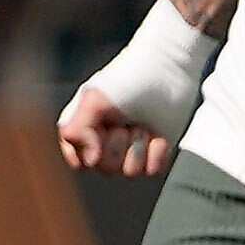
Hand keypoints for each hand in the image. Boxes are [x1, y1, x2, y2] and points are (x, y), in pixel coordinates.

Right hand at [57, 86, 174, 177]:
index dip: (91, 150)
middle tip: (124, 120)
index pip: (79, 161)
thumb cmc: (126, 79)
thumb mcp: (93, 100)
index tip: (100, 130)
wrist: (167, 72)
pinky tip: (156, 131)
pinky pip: (152, 169)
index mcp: (83, 129)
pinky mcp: (154, 153)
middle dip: (119, 144)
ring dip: (139, 145)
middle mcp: (105, 143)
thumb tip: (89, 162)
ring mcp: (130, 150)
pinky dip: (157, 151)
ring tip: (141, 122)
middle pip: (106, 169)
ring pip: (130, 172)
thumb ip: (77, 130)